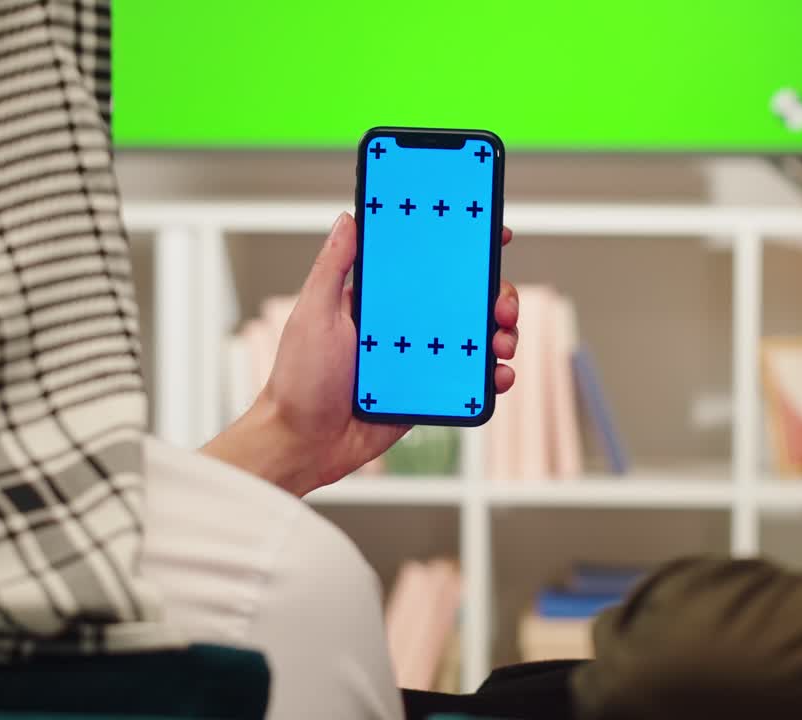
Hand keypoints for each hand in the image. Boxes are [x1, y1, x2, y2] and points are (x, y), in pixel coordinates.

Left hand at [203, 212, 519, 496]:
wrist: (305, 443)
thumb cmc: (299, 380)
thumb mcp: (313, 313)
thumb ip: (333, 267)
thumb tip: (349, 219)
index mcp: (379, 299)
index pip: (427, 262)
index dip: (461, 246)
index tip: (490, 233)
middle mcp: (404, 325)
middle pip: (464, 298)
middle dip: (494, 293)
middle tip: (501, 304)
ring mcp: (420, 359)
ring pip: (475, 337)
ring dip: (501, 333)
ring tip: (502, 341)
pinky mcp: (429, 392)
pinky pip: (470, 380)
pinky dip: (493, 376)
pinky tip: (499, 375)